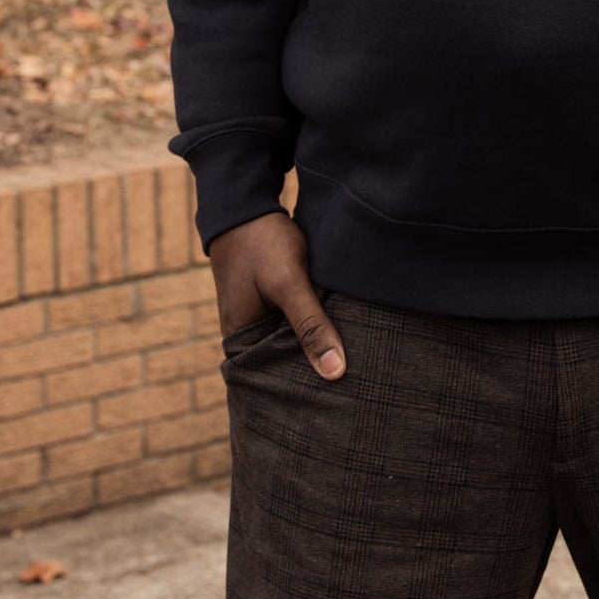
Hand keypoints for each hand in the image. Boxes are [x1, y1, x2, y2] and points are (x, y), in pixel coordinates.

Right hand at [209, 212, 346, 380]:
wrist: (245, 202)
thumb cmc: (262, 242)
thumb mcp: (288, 283)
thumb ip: (311, 325)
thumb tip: (336, 372)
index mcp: (242, 341)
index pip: (278, 381)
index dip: (308, 388)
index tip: (343, 397)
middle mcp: (247, 334)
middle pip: (287, 362)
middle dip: (316, 368)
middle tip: (356, 383)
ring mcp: (258, 315)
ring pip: (294, 340)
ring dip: (317, 341)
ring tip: (354, 360)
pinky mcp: (271, 299)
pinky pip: (295, 320)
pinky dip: (314, 322)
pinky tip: (339, 325)